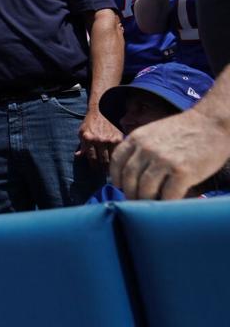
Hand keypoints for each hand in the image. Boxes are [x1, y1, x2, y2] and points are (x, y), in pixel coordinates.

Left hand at [76, 110, 121, 167]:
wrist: (102, 111)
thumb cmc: (90, 123)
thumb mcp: (81, 133)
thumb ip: (81, 146)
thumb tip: (78, 156)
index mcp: (88, 139)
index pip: (92, 159)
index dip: (94, 168)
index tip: (95, 172)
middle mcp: (99, 140)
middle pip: (103, 162)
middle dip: (103, 170)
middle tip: (104, 174)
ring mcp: (110, 140)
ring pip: (113, 159)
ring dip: (112, 166)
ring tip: (111, 170)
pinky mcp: (119, 139)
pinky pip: (119, 152)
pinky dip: (118, 158)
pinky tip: (117, 162)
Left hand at [111, 106, 229, 198]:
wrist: (211, 123)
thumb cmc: (184, 129)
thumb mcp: (153, 131)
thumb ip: (141, 147)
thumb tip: (132, 170)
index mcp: (137, 138)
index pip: (117, 161)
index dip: (116, 177)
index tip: (119, 186)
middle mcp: (147, 149)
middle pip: (129, 178)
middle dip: (130, 193)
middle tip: (135, 201)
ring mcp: (164, 161)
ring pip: (145, 189)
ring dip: (145, 201)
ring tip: (150, 204)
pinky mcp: (183, 172)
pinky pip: (168, 195)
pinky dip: (166, 202)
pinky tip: (168, 203)